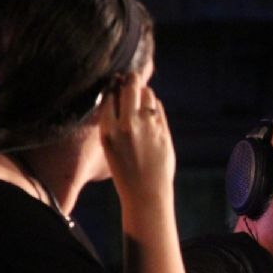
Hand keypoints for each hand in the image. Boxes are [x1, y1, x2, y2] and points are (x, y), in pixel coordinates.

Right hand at [100, 72, 174, 203]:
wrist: (146, 195)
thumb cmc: (126, 175)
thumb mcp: (110, 150)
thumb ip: (113, 125)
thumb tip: (118, 98)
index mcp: (108, 132)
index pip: (108, 97)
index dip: (112, 88)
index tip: (115, 84)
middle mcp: (127, 126)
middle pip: (130, 88)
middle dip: (130, 79)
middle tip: (131, 77)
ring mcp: (148, 128)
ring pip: (147, 94)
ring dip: (144, 91)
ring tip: (141, 93)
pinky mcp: (163, 131)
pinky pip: (158, 108)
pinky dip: (154, 106)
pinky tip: (151, 109)